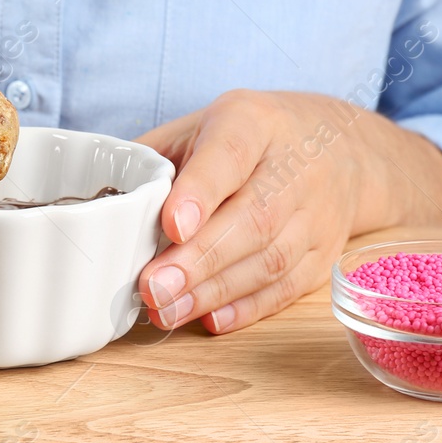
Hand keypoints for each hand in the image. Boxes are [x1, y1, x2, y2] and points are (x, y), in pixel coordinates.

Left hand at [135, 90, 441, 334]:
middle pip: (253, 217)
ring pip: (270, 259)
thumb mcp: (202, 125)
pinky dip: (247, 308)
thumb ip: (156, 157)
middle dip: (199, 258)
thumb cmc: (248, 138)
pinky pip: (288, 287)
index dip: (202, 191)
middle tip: (152, 287)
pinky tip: (209, 319)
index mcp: (254, 122)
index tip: (172, 224)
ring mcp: (317, 214)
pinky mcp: (323, 253)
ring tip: (165, 310)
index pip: (230, 153)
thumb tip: (103, 201)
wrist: (338, 146)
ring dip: (214, 291)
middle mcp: (295, 167)